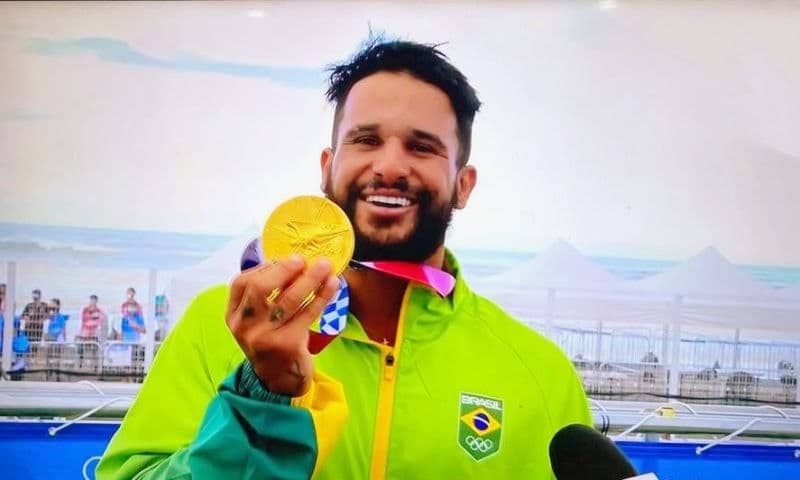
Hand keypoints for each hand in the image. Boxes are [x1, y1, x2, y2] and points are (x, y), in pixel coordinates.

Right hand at [226, 255, 338, 395]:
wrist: (278, 379)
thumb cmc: (271, 340)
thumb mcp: (257, 320)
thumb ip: (264, 295)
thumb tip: (293, 262)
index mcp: (234, 315)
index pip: (242, 283)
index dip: (264, 267)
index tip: (286, 259)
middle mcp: (244, 326)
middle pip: (261, 288)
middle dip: (284, 269)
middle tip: (303, 259)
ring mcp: (264, 337)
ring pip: (288, 300)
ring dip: (310, 279)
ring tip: (325, 266)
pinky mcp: (287, 344)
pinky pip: (307, 314)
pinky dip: (322, 296)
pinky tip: (332, 284)